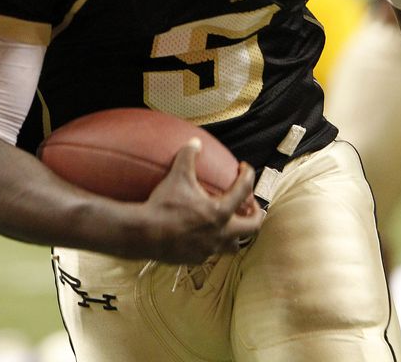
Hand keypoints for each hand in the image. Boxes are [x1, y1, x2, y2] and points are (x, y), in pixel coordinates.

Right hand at [141, 138, 264, 263]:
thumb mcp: (177, 175)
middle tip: (250, 204)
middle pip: (252, 227)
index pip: (244, 191)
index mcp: (220, 212)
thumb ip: (188, 156)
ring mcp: (210, 249)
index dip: (248, 176)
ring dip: (237, 234)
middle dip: (256, 214)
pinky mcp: (197, 259)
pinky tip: (205, 235)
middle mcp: (221, 233)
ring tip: (232, 223)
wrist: (144, 235)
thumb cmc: (164, 205)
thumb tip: (195, 141)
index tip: (245, 169)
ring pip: (234, 245)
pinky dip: (214, 243)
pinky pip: (212, 252)